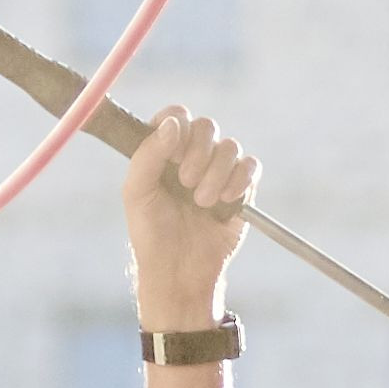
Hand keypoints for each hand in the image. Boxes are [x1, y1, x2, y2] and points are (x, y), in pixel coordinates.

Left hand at [123, 108, 257, 331]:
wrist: (179, 271)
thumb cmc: (151, 234)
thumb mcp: (137, 192)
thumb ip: (149, 154)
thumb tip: (175, 124)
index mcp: (163, 151)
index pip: (176, 115)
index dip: (177, 126)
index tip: (169, 153)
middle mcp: (191, 156)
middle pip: (206, 126)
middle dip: (198, 153)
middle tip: (184, 182)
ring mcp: (218, 171)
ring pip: (230, 146)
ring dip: (215, 173)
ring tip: (201, 202)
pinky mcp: (241, 189)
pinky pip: (251, 166)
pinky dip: (240, 180)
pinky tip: (225, 201)